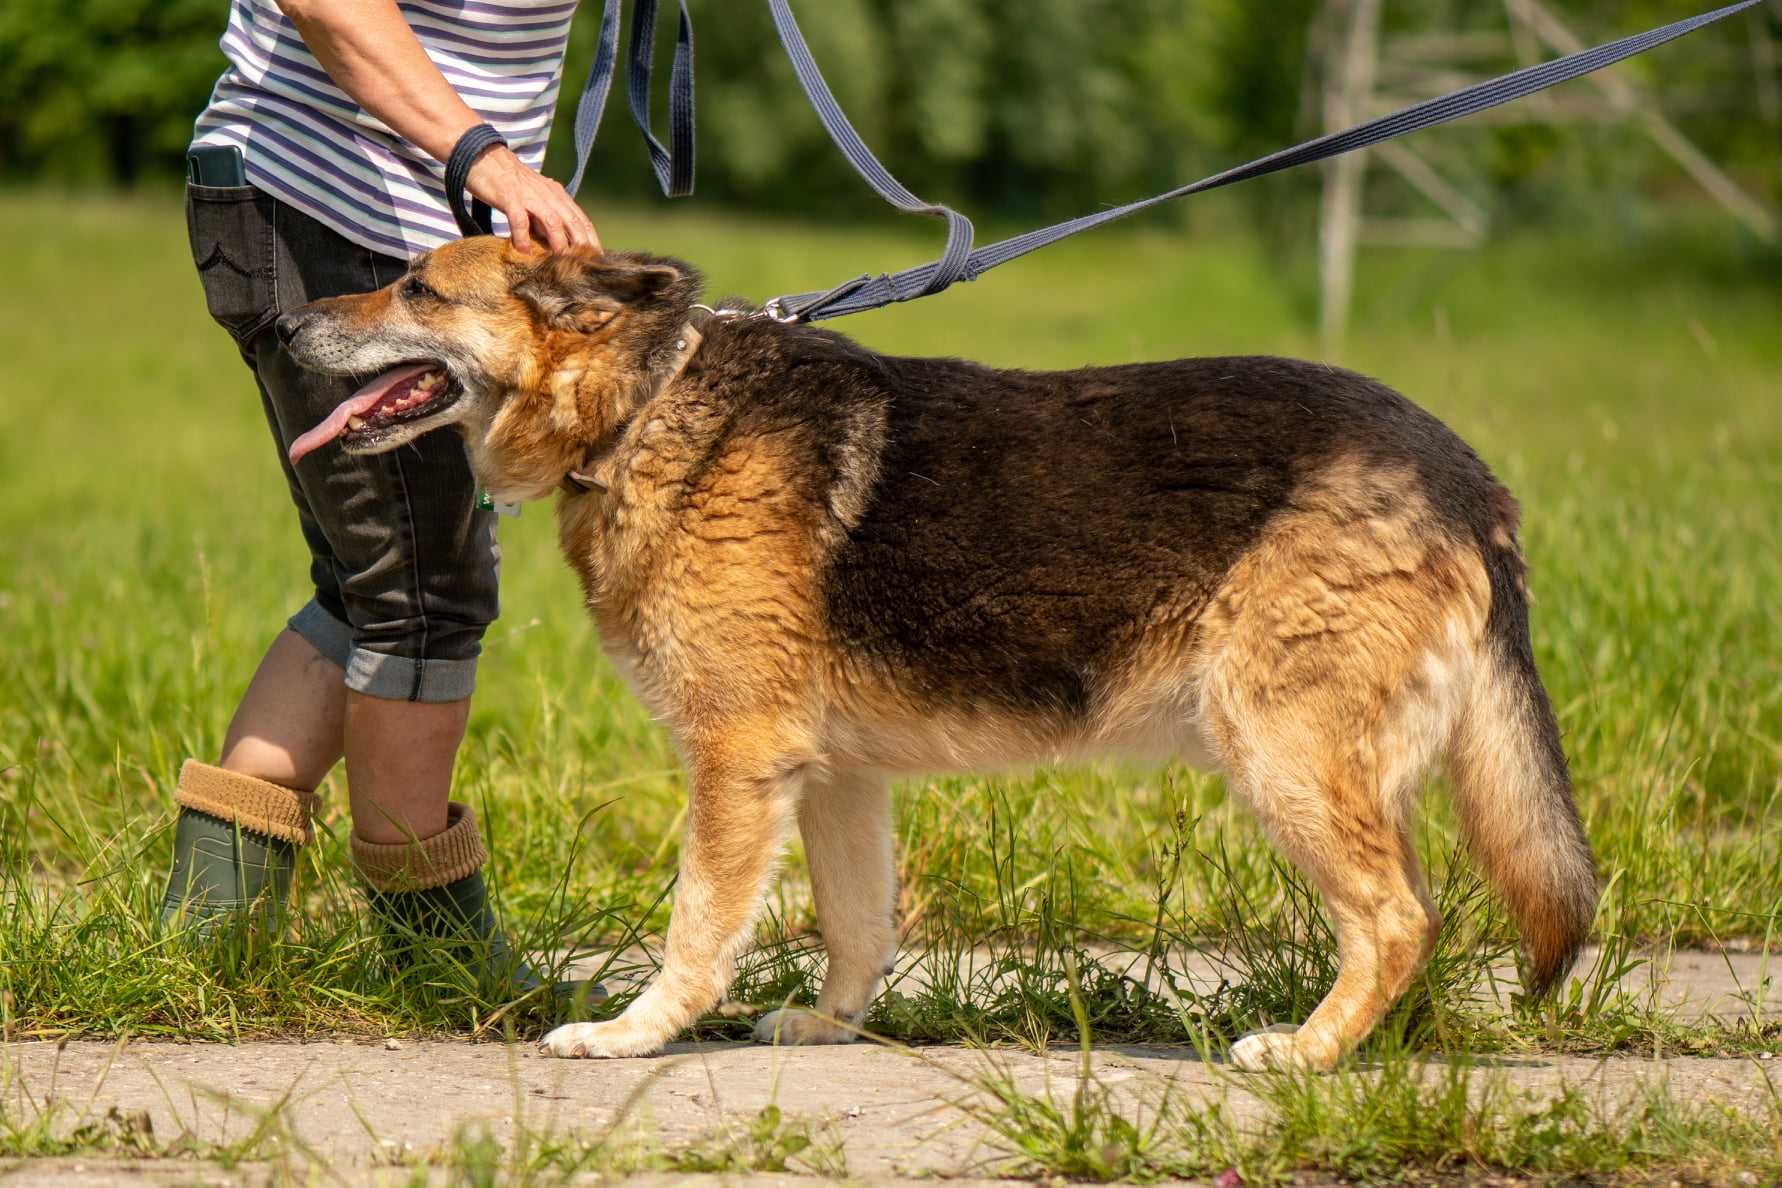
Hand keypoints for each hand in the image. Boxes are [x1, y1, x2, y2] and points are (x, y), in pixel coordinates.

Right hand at [465, 144, 599, 253]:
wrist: (485, 157)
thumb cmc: (510, 183)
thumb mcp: (535, 199)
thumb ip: (545, 219)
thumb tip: (555, 245)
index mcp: (557, 195)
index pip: (581, 219)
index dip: (591, 239)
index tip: (598, 257)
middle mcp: (548, 195)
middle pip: (572, 221)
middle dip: (583, 244)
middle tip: (587, 265)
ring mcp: (530, 196)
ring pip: (552, 221)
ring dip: (559, 242)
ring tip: (561, 261)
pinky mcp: (510, 197)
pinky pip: (519, 219)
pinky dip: (523, 236)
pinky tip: (523, 251)